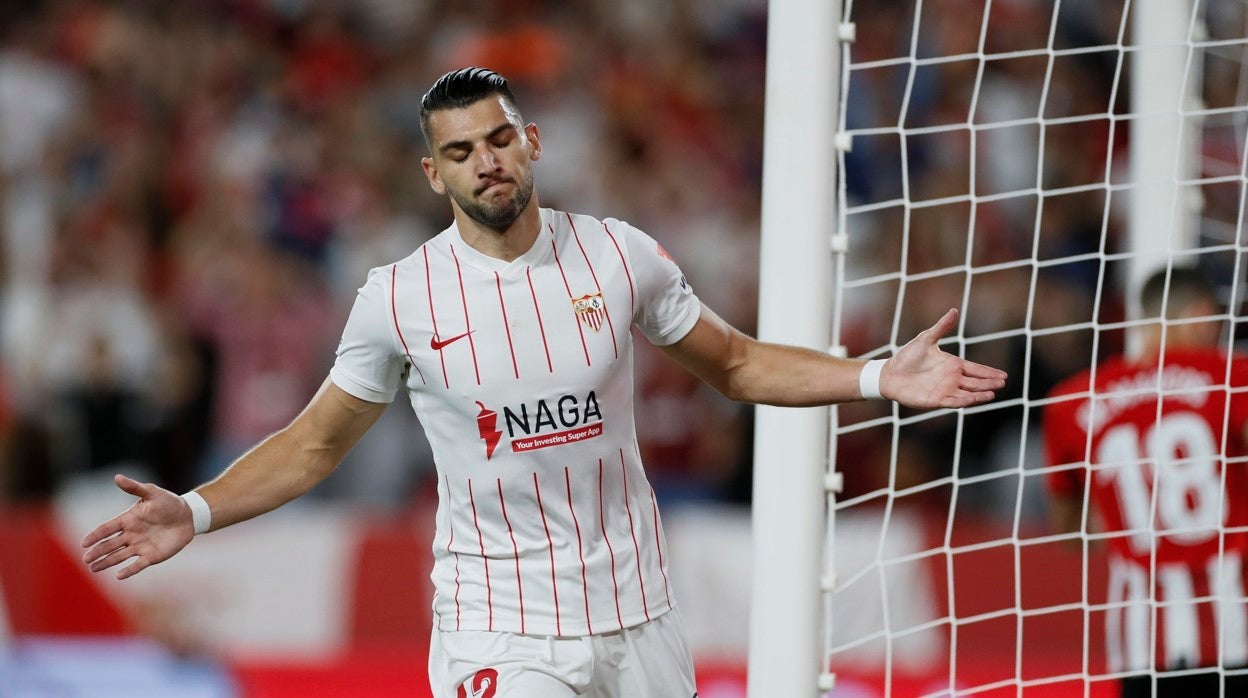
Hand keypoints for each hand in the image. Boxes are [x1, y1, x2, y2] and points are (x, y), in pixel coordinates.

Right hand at [81, 474, 195, 579]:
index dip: (95, 536)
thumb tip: (117, 477)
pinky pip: (138, 564)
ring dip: (106, 562)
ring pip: (119, 556)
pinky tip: (118, 576)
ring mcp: (140, 546)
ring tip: (93, 569)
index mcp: (128, 520)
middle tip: (85, 559)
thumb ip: (134, 488)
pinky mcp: (152, 556)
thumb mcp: (152, 493)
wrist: (188, 516)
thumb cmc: (169, 502)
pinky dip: (129, 570)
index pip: (107, 529)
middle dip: (98, 552)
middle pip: (110, 545)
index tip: (83, 543)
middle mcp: (131, 535)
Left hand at [880, 308, 1006, 408]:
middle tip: (1003, 383)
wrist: (889, 373)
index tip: (1004, 375)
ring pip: (968, 394)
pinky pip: (953, 401)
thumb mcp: (926, 339)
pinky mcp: (936, 400)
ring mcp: (945, 390)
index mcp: (952, 364)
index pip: (976, 369)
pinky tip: (974, 400)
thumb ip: (941, 327)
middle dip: (989, 383)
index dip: (989, 372)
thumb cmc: (907, 356)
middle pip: (975, 382)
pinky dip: (964, 401)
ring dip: (980, 394)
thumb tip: (954, 310)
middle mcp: (951, 379)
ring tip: (993, 393)